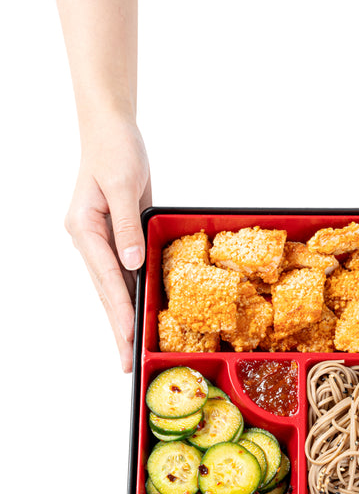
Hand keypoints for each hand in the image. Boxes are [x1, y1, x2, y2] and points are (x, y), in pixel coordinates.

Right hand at [65, 115, 150, 372]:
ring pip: (113, 285)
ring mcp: (101, 239)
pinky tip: (138, 310)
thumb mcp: (124, 185)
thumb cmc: (115, 151)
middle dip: (117, 326)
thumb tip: (131, 265)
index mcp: (84, 228)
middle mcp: (89, 239)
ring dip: (123, 315)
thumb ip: (126, 226)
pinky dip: (131, 291)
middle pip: (106, 290)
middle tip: (126, 361)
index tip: (128, 337)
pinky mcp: (116, 235)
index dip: (119, 311)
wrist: (112, 132)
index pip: (105, 278)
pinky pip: (123, 270)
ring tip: (131, 345)